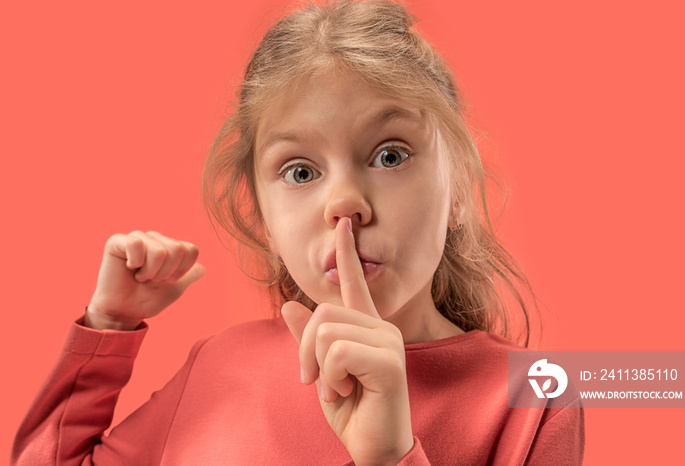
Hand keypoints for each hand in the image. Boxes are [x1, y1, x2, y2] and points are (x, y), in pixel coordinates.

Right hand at [85, 231, 205, 329]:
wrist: (123, 312)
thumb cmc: (146, 299)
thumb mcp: (174, 289)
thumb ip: (190, 277)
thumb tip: (202, 268)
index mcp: (169, 247)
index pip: (190, 250)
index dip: (182, 271)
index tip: (168, 281)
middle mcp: (155, 239)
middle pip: (177, 250)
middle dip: (166, 273)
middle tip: (151, 280)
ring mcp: (137, 238)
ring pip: (159, 251)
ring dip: (150, 272)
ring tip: (140, 276)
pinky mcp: (118, 241)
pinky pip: (136, 245)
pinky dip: (135, 263)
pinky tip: (129, 268)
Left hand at [282, 217, 413, 464]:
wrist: (374, 450)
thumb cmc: (353, 412)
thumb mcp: (321, 372)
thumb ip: (308, 339)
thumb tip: (289, 304)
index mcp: (366, 328)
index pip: (354, 283)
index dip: (347, 253)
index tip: (344, 224)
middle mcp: (381, 327)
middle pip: (323, 312)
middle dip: (306, 350)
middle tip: (316, 381)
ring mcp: (388, 342)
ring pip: (326, 332)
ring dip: (319, 367)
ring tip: (337, 389)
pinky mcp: (390, 361)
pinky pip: (337, 353)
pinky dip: (331, 377)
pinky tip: (348, 393)